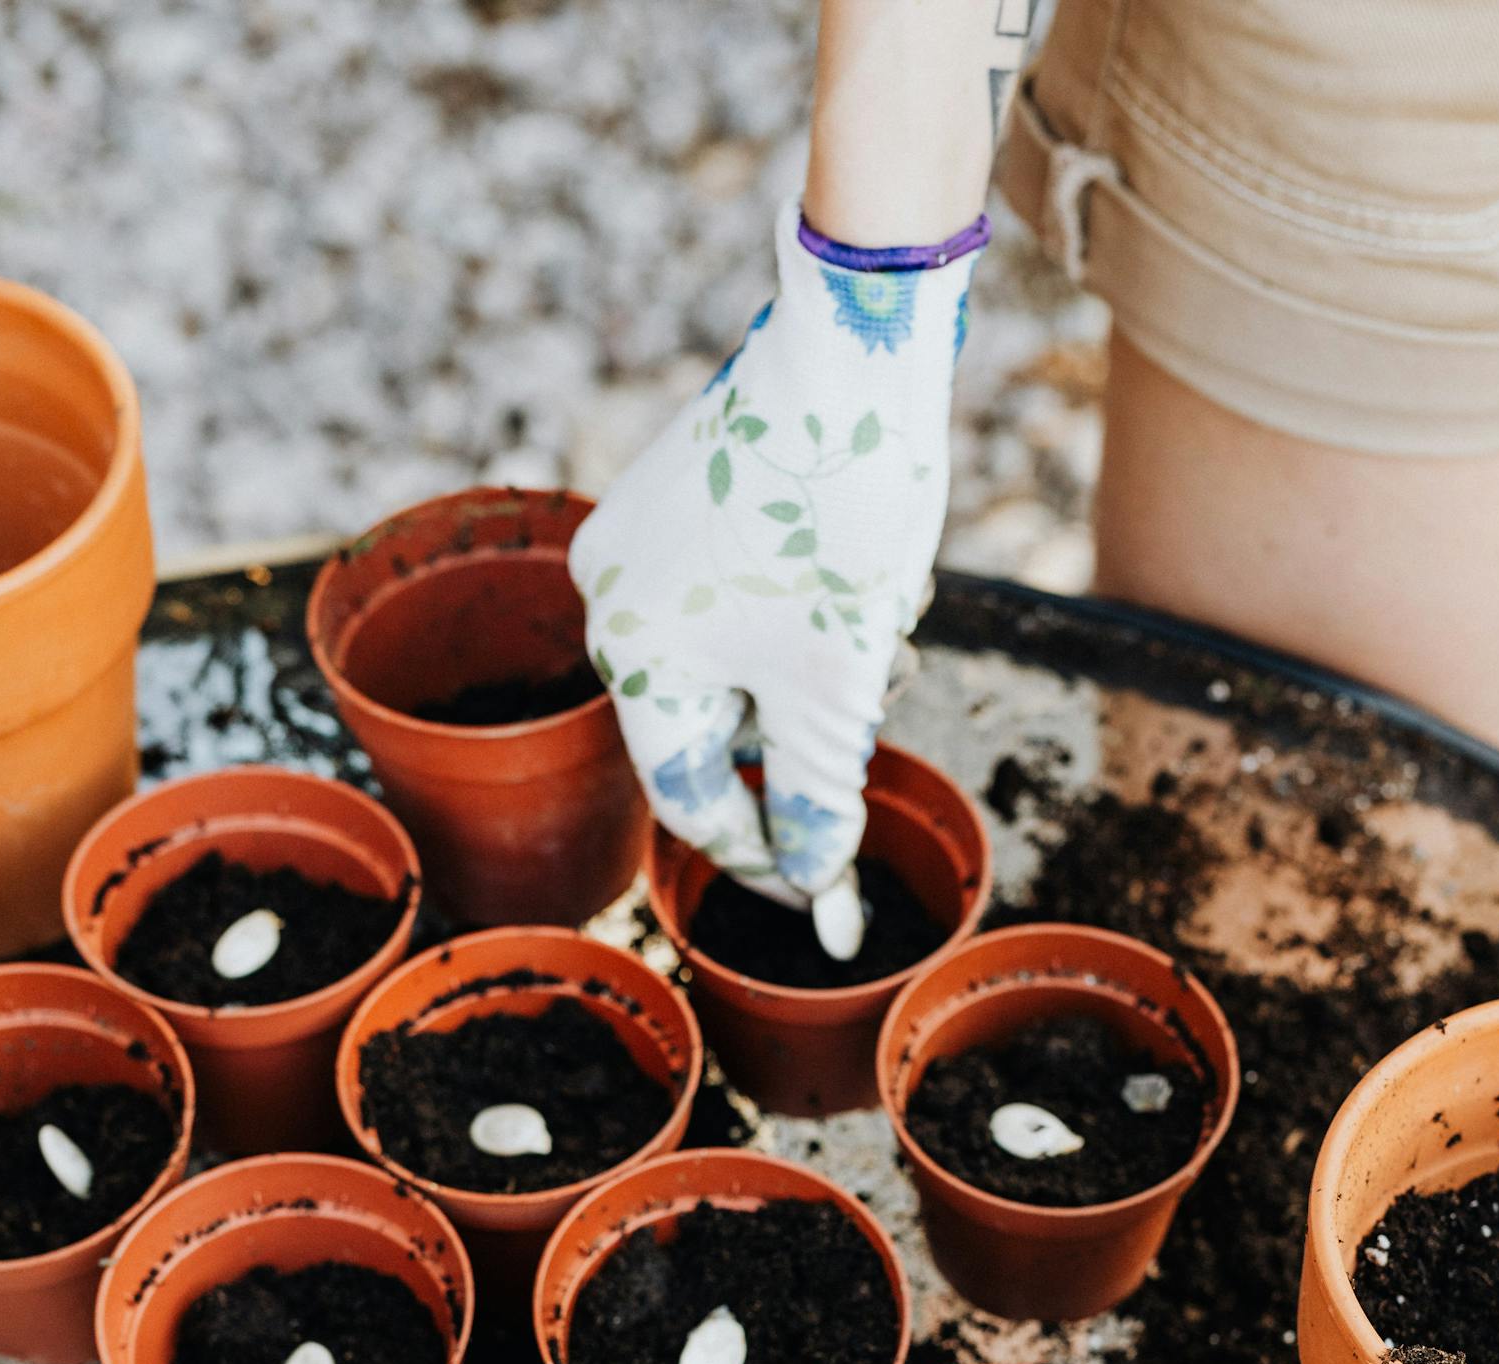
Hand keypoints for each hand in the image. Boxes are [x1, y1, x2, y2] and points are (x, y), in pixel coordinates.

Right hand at [569, 199, 980, 956]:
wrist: (854, 344)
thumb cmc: (838, 515)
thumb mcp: (837, 682)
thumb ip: (816, 793)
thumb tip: (817, 879)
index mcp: (630, 653)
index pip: (686, 795)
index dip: (762, 852)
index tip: (825, 884)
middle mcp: (611, 594)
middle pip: (713, 722)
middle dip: (803, 734)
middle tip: (880, 706)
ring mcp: (640, 537)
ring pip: (736, 657)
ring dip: (815, 668)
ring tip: (887, 621)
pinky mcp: (681, 492)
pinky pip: (737, 594)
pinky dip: (802, 610)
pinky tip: (866, 578)